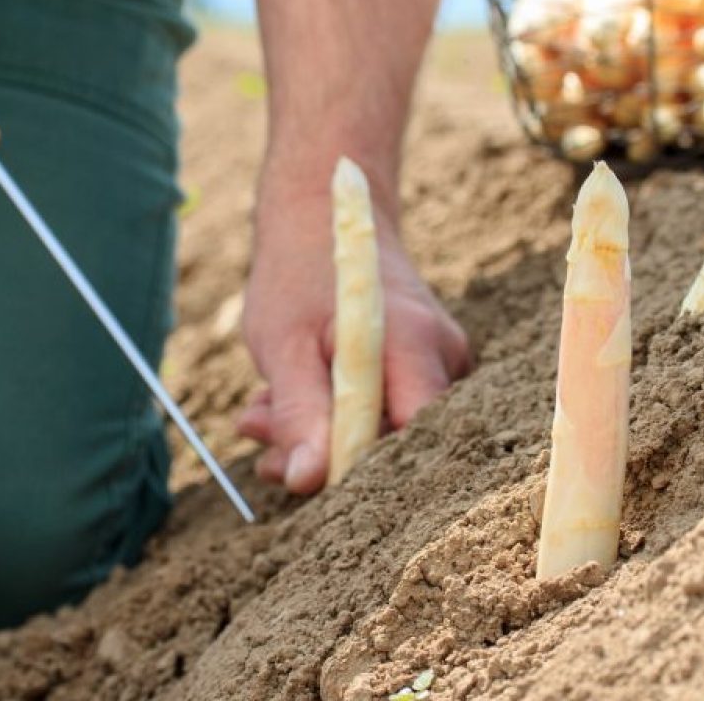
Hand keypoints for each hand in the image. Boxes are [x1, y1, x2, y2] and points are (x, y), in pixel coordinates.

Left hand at [237, 198, 469, 494]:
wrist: (325, 222)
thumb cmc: (299, 276)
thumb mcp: (284, 345)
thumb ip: (300, 413)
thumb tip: (307, 481)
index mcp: (416, 344)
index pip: (410, 437)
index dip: (359, 466)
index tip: (298, 469)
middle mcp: (445, 357)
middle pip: (398, 441)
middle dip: (323, 452)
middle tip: (258, 433)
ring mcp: (442, 364)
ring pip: (384, 432)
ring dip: (318, 434)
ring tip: (263, 410)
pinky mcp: (426, 373)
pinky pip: (384, 415)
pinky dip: (332, 417)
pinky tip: (293, 401)